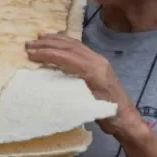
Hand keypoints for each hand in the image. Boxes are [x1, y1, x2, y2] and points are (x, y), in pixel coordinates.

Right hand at [25, 33, 147, 138]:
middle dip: (48, 44)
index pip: (67, 57)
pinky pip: (80, 47)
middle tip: (28, 45)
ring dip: (55, 40)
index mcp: (95, 71)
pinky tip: (56, 40)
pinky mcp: (99, 62)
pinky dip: (65, 42)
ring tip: (38, 38)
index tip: (30, 54)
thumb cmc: (109, 117)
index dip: (48, 54)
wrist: (127, 119)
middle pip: (70, 47)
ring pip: (75, 44)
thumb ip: (73, 93)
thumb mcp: (90, 107)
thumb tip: (50, 83)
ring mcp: (99, 60)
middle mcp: (97, 61)